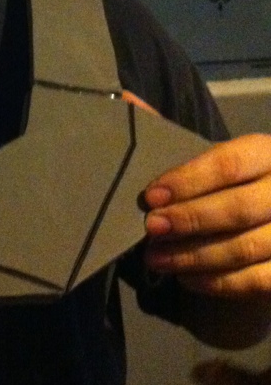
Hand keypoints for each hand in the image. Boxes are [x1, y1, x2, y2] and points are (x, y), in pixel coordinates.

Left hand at [143, 133, 270, 297]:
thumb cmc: (233, 180)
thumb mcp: (214, 155)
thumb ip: (173, 134)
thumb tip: (127, 101)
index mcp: (268, 153)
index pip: (229, 163)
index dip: (188, 180)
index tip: (151, 196)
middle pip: (239, 208)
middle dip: (190, 220)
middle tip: (151, 228)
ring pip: (247, 248)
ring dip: (195, 256)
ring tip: (157, 258)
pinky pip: (258, 281)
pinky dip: (219, 283)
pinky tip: (186, 278)